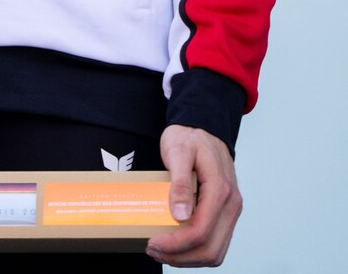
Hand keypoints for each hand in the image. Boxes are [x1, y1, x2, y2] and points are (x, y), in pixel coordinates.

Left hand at [146, 124, 241, 266]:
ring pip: (215, 252)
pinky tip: (176, 245)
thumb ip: (180, 182)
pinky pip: (216, 243)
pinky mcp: (226, 213)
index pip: (200, 232)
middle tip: (154, 250)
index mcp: (221, 190)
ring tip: (163, 251)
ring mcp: (231, 210)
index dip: (176, 245)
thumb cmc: (189, 136)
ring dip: (188, 258)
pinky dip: (196, 251)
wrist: (204, 127)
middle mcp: (232, 204)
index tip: (153, 243)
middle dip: (180, 257)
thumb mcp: (178, 152)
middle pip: (210, 250)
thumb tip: (180, 215)